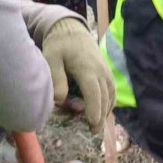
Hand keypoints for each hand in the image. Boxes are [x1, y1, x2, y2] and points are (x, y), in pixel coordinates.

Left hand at [43, 18, 115, 132]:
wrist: (71, 30)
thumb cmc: (59, 45)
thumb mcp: (51, 59)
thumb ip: (56, 79)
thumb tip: (60, 100)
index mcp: (87, 68)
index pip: (94, 92)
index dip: (94, 109)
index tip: (92, 123)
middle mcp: (101, 71)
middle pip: (104, 97)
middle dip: (100, 115)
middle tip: (93, 132)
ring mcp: (106, 71)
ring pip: (111, 95)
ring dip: (106, 110)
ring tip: (97, 125)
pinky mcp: (106, 72)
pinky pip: (112, 90)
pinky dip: (109, 102)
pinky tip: (103, 112)